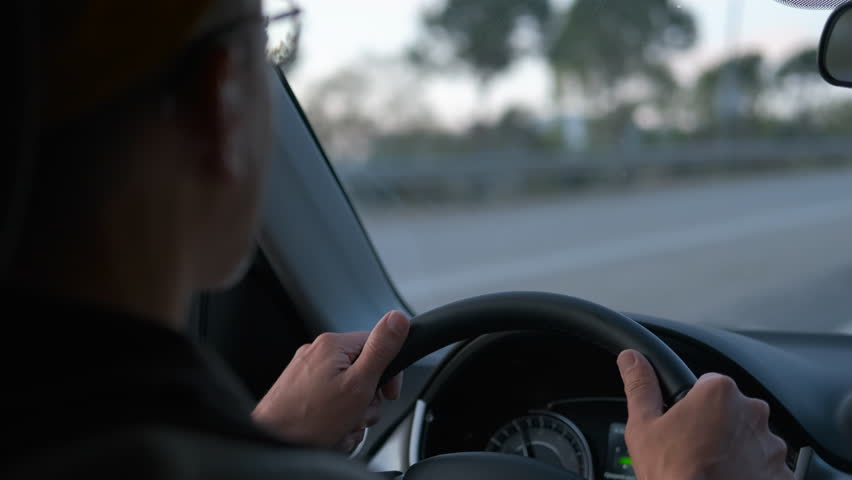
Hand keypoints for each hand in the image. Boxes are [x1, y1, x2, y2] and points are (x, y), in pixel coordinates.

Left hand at [252, 311, 408, 451]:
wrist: (273, 445)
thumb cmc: (309, 420)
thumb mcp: (358, 384)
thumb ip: (380, 349)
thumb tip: (398, 318)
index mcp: (333, 345)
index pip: (378, 345)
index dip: (389, 373)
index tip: (387, 394)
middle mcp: (316, 354)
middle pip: (363, 372)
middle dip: (366, 400)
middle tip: (357, 415)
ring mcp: (306, 374)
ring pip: (347, 392)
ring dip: (352, 415)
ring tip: (341, 427)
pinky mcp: (299, 393)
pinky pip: (330, 403)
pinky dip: (335, 420)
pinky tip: (330, 432)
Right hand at [616, 349, 792, 479]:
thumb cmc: (675, 474)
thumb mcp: (643, 428)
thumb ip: (640, 387)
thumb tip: (631, 359)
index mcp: (718, 393)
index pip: (706, 385)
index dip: (690, 406)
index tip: (683, 425)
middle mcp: (752, 412)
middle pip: (730, 410)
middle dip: (715, 426)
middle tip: (693, 450)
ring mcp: (771, 443)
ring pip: (748, 437)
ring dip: (734, 449)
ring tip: (711, 470)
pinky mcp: (783, 472)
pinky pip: (764, 464)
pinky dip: (751, 471)